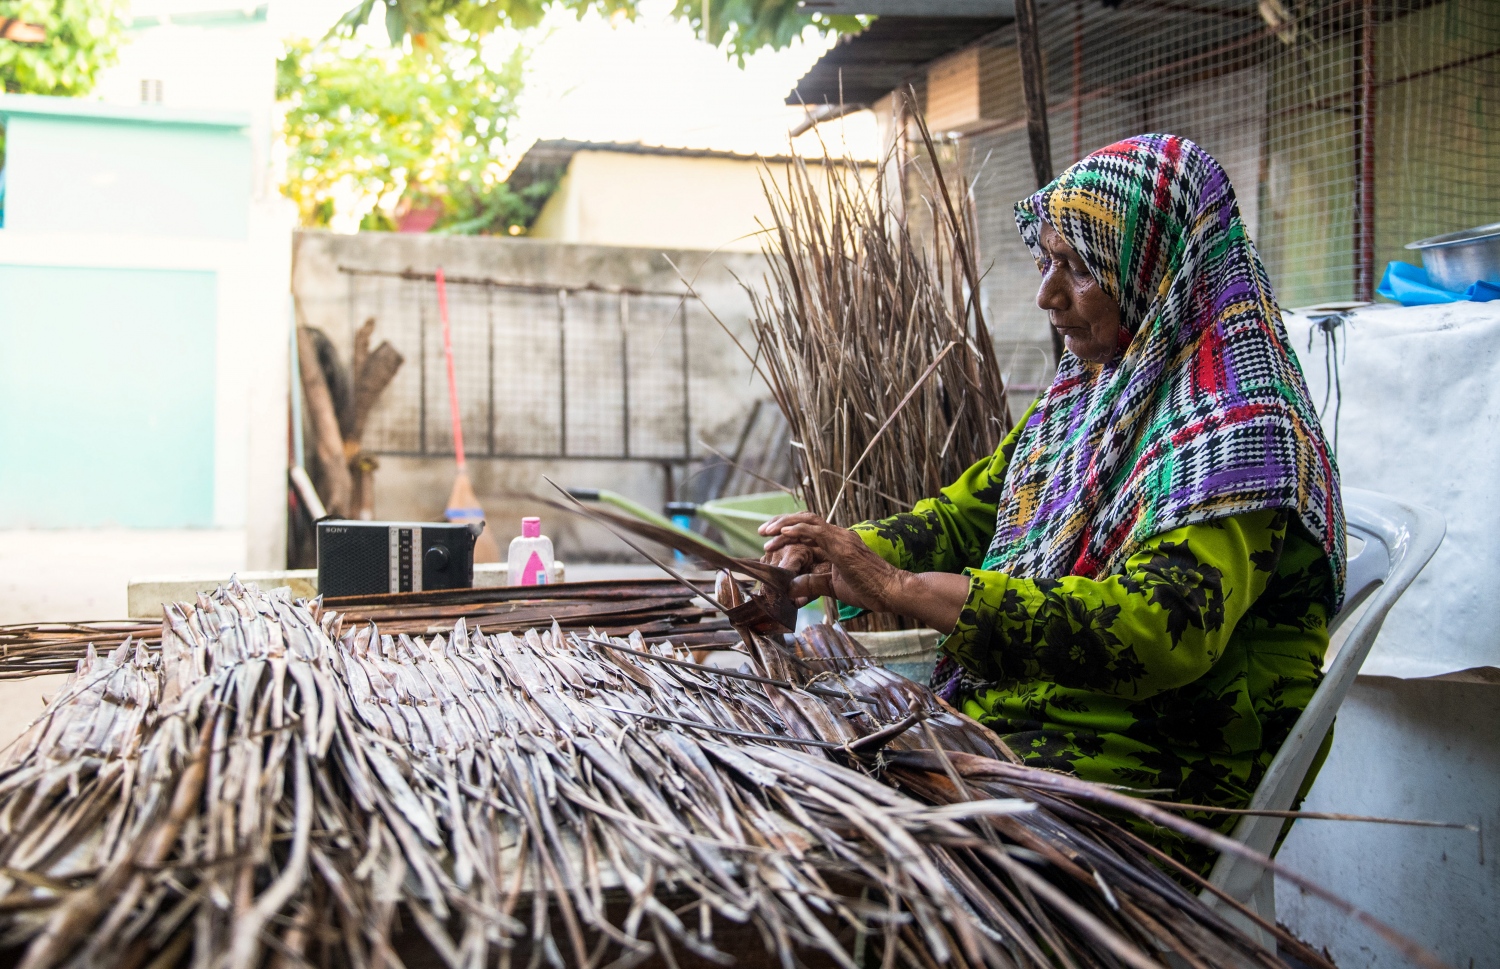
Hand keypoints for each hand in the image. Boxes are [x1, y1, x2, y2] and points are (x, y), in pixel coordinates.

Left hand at [760, 512, 971, 631]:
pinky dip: (797, 531)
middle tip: (762, 532)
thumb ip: (812, 584)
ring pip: (807, 522)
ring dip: (784, 525)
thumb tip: (790, 589)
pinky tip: (782, 535)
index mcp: (838, 543)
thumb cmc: (870, 589)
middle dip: (780, 524)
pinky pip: (816, 532)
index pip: (808, 531)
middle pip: (805, 521)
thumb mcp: (833, 587)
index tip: (769, 541)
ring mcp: (841, 539)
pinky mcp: (842, 546)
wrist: (893, 591)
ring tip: (766, 533)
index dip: (788, 533)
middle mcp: (839, 536)